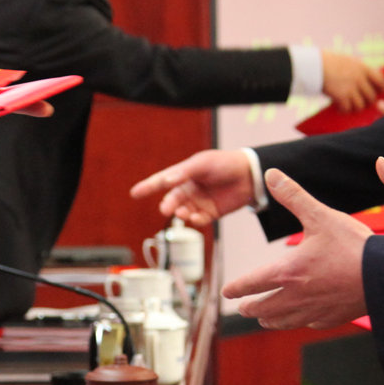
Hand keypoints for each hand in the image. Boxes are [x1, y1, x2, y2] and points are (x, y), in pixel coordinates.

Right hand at [130, 149, 254, 228]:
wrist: (249, 175)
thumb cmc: (224, 163)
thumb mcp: (202, 163)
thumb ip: (184, 172)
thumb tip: (166, 181)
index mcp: (184, 175)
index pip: (162, 181)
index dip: (148, 187)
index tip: (134, 193)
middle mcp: (189, 190)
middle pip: (172, 200)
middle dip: (168, 205)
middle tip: (167, 209)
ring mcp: (199, 202)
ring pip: (183, 212)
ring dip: (181, 214)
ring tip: (184, 213)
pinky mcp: (210, 213)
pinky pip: (198, 221)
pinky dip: (195, 221)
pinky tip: (197, 218)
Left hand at [222, 170, 372, 327]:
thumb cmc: (353, 245)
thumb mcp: (320, 215)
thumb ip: (293, 195)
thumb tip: (270, 174)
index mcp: (287, 272)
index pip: (251, 284)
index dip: (235, 289)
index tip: (226, 292)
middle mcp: (296, 296)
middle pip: (264, 308)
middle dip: (250, 308)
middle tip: (243, 308)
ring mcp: (315, 311)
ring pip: (284, 321)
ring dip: (270, 320)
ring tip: (265, 319)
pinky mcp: (334, 318)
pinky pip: (310, 323)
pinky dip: (301, 321)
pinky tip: (303, 319)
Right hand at [319, 52, 383, 111]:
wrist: (315, 65)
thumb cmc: (328, 61)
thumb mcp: (348, 61)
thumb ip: (358, 70)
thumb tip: (364, 78)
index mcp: (363, 68)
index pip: (381, 80)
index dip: (382, 88)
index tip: (379, 91)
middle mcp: (359, 79)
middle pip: (371, 96)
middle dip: (367, 101)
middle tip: (361, 102)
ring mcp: (351, 88)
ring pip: (360, 105)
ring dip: (355, 108)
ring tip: (349, 107)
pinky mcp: (342, 97)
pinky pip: (347, 109)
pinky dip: (344, 110)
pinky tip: (339, 109)